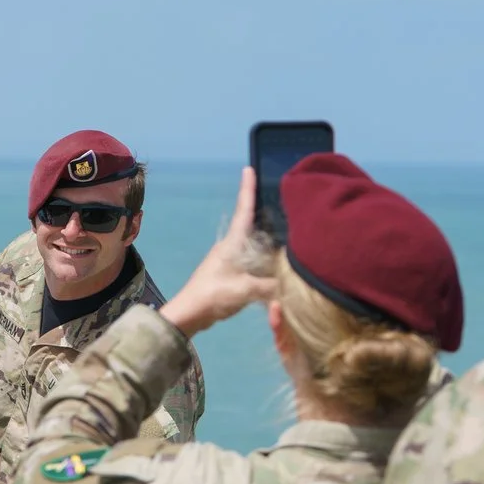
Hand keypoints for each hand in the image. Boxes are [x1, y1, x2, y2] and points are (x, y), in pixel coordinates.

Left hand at [159, 168, 279, 337]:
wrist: (189, 315)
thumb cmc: (214, 295)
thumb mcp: (246, 290)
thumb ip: (273, 285)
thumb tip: (294, 282)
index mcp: (233, 243)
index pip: (243, 210)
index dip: (247, 189)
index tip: (248, 168)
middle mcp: (231, 247)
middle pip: (252, 224)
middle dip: (266, 211)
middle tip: (286, 200)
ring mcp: (229, 261)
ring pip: (254, 243)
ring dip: (269, 238)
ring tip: (290, 230)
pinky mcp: (230, 274)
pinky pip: (253, 260)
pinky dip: (266, 259)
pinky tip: (278, 262)